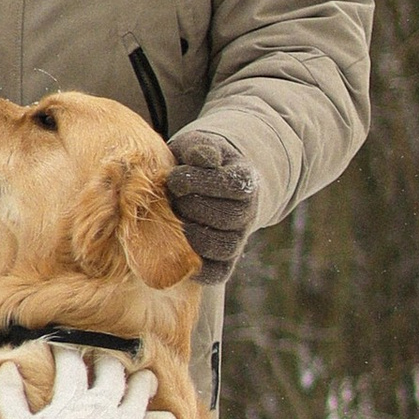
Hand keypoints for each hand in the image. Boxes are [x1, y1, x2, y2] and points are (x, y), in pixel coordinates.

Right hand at [0, 345, 179, 418]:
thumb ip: (10, 394)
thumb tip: (6, 367)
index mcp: (71, 399)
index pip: (72, 362)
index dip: (67, 351)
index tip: (64, 350)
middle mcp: (101, 408)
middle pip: (112, 370)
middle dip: (106, 360)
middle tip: (102, 360)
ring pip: (140, 394)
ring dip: (140, 383)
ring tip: (140, 379)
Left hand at [164, 128, 256, 283]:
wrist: (203, 186)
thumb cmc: (194, 163)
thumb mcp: (196, 146)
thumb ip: (199, 148)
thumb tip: (202, 157)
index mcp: (246, 181)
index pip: (233, 186)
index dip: (201, 183)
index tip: (176, 177)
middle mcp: (248, 213)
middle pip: (227, 217)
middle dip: (192, 209)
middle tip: (170, 200)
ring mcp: (238, 239)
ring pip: (223, 246)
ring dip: (192, 236)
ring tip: (171, 222)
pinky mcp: (224, 262)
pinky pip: (216, 272)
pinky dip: (196, 267)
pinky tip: (174, 250)